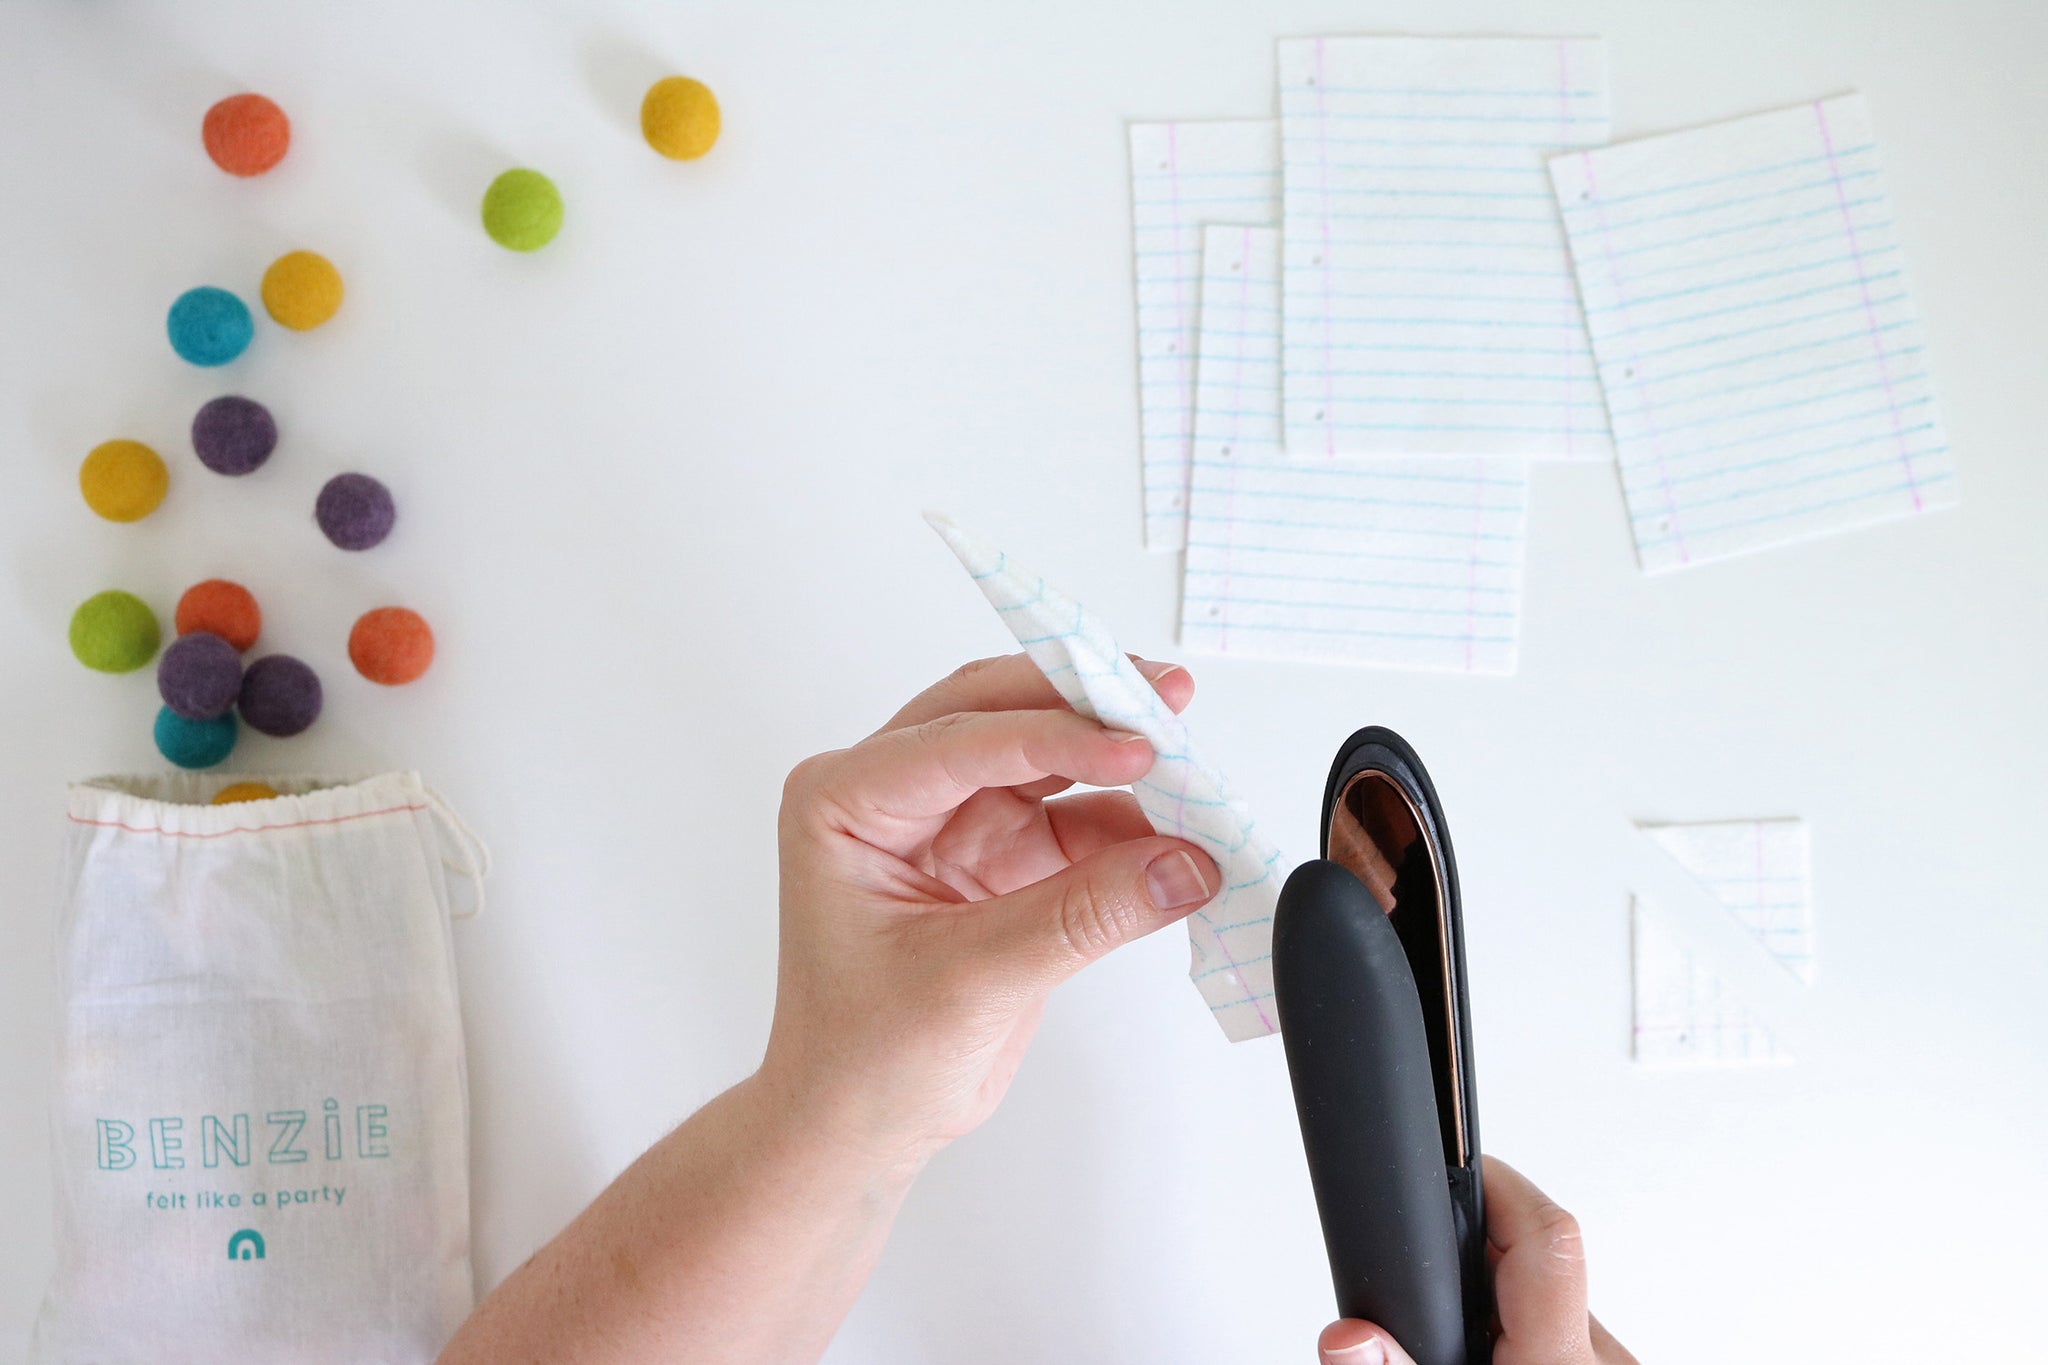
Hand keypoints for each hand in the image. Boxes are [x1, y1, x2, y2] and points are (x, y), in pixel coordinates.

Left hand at [760, 653, 1221, 1169]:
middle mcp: (894, 793)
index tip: (1137, 744)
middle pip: (1001, 715)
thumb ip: (1081, 915)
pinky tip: (1180, 840)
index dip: (1055, 734)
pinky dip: (1131, 827)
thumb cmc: (862, 1058)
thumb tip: (1180, 863)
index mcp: (845, 800)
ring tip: (1194, 778)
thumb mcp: (970, 982)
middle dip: (1088, 707)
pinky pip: (1076, 819)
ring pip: (1045, 758)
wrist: (859, 1127)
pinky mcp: (999, 857)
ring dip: (1119, 764)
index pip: (961, 740)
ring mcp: (950, 821)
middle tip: (1170, 700)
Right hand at [1317, 1157, 1637, 1364]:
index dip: (1497, 1182)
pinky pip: (1567, 1325)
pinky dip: (1519, 1323)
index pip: (1548, 1236)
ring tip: (1448, 1321)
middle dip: (1478, 1247)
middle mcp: (1599, 1361)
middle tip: (1426, 1263)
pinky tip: (1481, 1343)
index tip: (1449, 1165)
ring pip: (1555, 1295)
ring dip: (1498, 1293)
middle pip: (1542, 1256)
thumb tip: (1347, 1335)